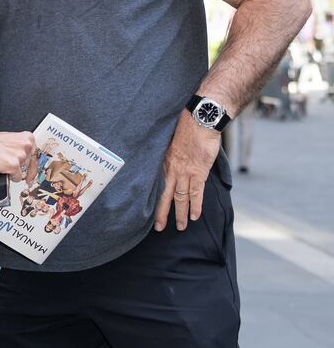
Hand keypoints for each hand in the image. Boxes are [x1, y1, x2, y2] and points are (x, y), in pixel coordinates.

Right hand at [0, 130, 36, 181]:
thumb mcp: (12, 140)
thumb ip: (22, 148)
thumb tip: (29, 163)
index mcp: (28, 138)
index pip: (35, 155)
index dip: (33, 166)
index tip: (32, 174)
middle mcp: (26, 146)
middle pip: (30, 165)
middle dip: (21, 167)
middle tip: (11, 165)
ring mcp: (20, 156)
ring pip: (23, 172)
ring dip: (14, 171)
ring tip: (4, 162)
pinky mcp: (14, 166)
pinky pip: (17, 177)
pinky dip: (10, 176)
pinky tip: (3, 167)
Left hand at [153, 111, 219, 231]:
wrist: (200, 119)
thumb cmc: (185, 126)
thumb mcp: (169, 139)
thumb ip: (168, 152)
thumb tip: (166, 158)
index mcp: (163, 161)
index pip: (155, 185)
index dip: (152, 199)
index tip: (147, 210)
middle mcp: (172, 169)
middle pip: (164, 195)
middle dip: (162, 213)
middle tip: (159, 228)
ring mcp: (185, 172)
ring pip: (181, 197)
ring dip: (180, 214)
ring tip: (179, 227)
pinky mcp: (199, 171)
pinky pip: (196, 192)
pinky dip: (196, 205)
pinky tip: (194, 216)